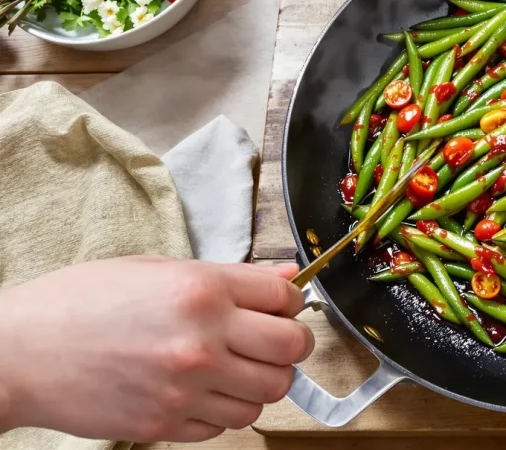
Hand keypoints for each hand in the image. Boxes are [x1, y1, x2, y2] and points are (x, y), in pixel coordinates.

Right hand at [0, 257, 313, 442]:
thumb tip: (287, 277)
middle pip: (290, 350)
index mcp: (200, 290)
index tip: (281, 307)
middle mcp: (201, 339)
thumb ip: (229, 276)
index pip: (284, 298)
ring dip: (261, 380)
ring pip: (268, 393)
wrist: (20, 352)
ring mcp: (187, 386)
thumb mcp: (157, 269)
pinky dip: (226, 408)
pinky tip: (204, 390)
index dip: (291, 302)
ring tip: (236, 367)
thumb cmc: (82, 302)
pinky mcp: (168, 423)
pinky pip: (228, 424)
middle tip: (272, 341)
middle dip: (290, 344)